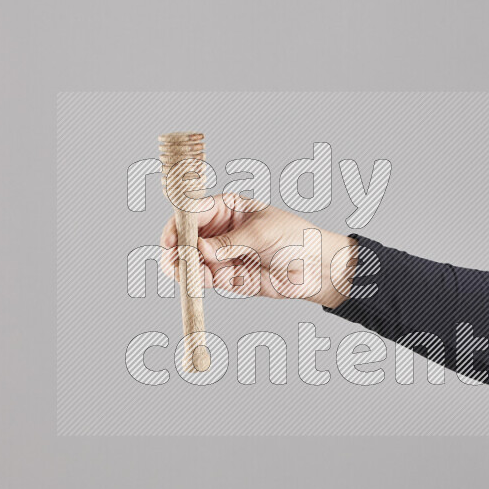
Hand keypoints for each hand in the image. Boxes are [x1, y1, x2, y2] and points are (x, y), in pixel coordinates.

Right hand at [160, 193, 356, 307]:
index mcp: (228, 207)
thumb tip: (202, 250)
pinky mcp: (224, 276)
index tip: (173, 238)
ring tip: (183, 272)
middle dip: (176, 247)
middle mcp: (218, 229)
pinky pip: (202, 278)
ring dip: (181, 266)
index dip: (180, 224)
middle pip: (185, 236)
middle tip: (175, 259)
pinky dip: (195, 280)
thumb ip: (232, 242)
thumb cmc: (296, 238)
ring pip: (189, 260)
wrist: (315, 268)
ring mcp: (219, 254)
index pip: (194, 211)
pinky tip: (195, 281)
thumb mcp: (264, 233)